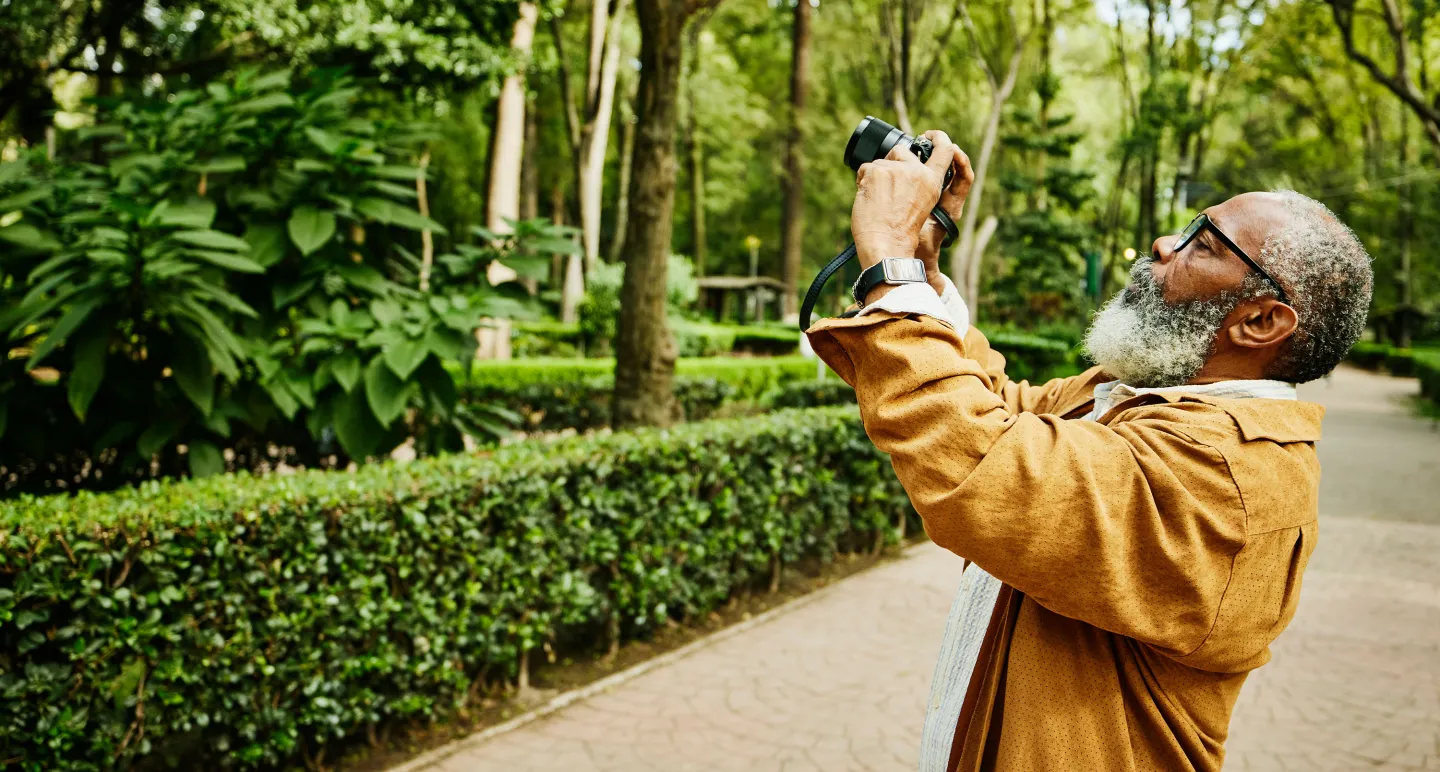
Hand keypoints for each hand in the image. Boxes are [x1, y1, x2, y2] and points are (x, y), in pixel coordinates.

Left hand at [851, 131, 969, 296]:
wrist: (887, 245)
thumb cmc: (902, 233)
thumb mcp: (923, 205)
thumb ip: (918, 184)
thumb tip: (902, 166)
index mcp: (932, 182)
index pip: (945, 150)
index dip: (939, 138)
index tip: (930, 135)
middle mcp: (916, 172)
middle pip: (902, 151)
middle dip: (892, 163)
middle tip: (887, 187)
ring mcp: (896, 170)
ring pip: (880, 162)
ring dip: (876, 176)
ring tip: (877, 200)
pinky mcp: (876, 172)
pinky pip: (865, 169)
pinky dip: (862, 182)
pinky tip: (867, 199)